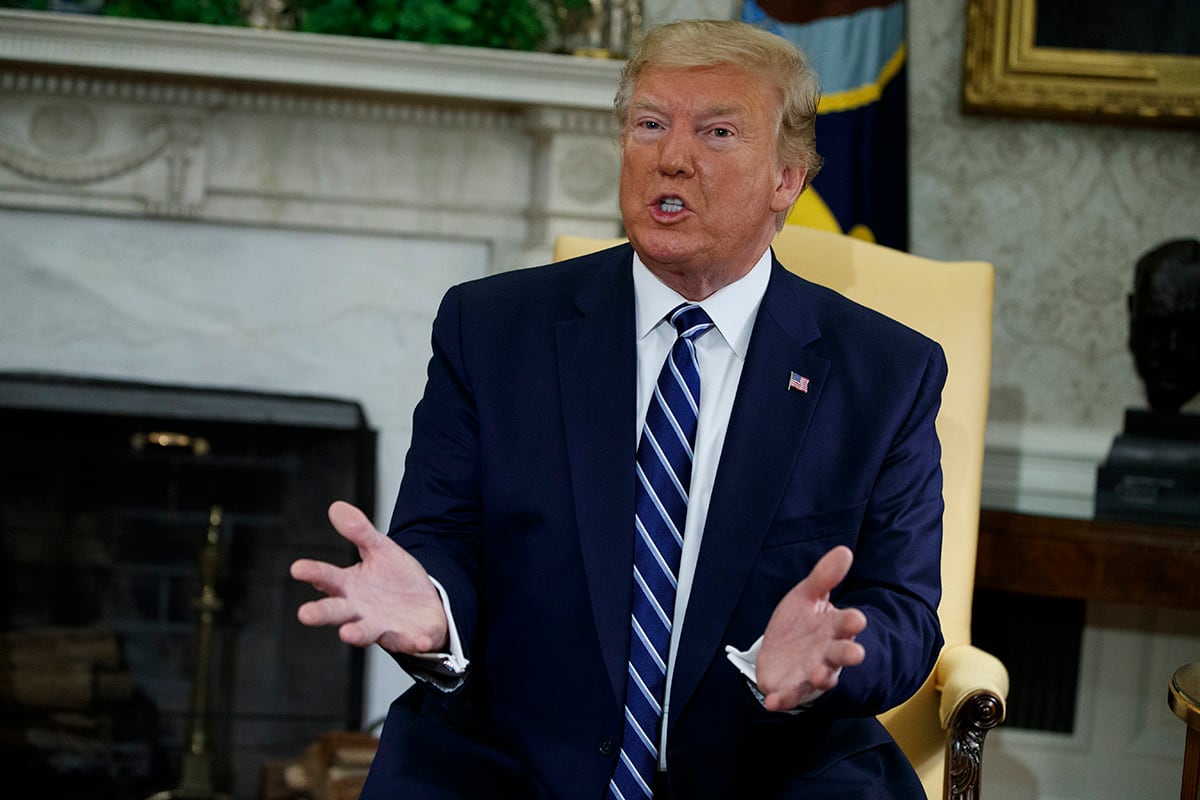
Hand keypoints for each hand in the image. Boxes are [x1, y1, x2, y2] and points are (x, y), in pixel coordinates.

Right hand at [290, 501, 449, 654]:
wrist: (424, 604)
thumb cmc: (393, 579)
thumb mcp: (379, 549)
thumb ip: (359, 531)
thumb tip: (336, 507)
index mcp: (349, 586)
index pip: (326, 577)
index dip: (312, 572)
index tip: (297, 568)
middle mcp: (359, 610)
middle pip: (336, 612)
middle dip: (321, 613)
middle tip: (304, 613)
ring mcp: (381, 627)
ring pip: (365, 633)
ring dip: (357, 634)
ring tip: (347, 634)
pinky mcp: (407, 638)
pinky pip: (410, 641)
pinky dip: (414, 642)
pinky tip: (420, 641)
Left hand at [755, 545, 867, 711]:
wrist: (782, 650)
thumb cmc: (801, 623)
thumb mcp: (808, 596)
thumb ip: (824, 576)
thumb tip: (844, 550)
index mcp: (833, 628)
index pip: (846, 624)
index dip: (851, 621)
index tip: (857, 617)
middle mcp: (826, 653)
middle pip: (840, 654)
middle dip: (847, 654)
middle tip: (856, 653)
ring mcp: (810, 672)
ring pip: (820, 677)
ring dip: (821, 678)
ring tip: (820, 676)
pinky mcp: (790, 687)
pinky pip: (788, 695)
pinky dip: (782, 700)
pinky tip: (772, 702)